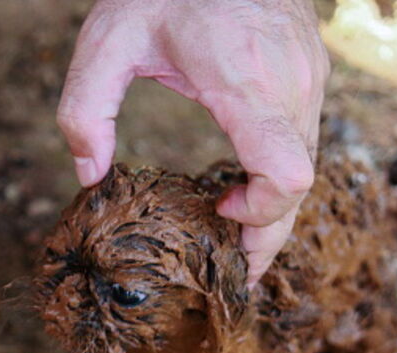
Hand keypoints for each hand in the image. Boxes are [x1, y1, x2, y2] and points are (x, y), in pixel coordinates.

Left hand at [58, 0, 328, 284]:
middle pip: (302, 184)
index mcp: (246, 83)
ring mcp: (309, 73)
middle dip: (271, 232)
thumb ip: (85, 109)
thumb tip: (89, 175)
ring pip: (308, 161)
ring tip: (236, 221)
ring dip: (277, 201)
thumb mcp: (105, 39)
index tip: (221, 216)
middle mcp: (291, 82)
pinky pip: (306, 135)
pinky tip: (247, 175)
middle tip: (239, 268)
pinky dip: (282, 167)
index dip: (262, 218)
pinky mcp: (311, 65)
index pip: (286, 176)